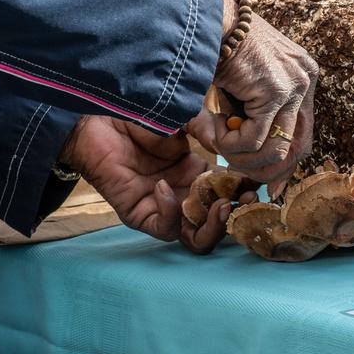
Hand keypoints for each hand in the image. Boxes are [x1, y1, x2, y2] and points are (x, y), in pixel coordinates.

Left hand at [59, 115, 256, 251]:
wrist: (97, 117)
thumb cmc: (138, 114)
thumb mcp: (182, 117)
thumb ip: (206, 127)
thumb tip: (225, 147)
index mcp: (197, 173)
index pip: (230, 192)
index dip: (245, 190)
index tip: (256, 180)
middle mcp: (184, 194)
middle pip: (218, 223)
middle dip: (236, 215)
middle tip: (245, 199)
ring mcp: (162, 207)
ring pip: (197, 238)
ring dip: (214, 226)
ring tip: (220, 205)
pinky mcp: (139, 214)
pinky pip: (164, 229)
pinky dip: (170, 212)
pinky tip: (163, 186)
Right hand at [187, 0, 318, 194]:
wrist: (204, 17)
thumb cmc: (216, 49)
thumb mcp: (242, 90)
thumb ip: (251, 121)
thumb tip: (252, 165)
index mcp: (302, 77)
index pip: (304, 135)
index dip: (285, 165)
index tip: (268, 183)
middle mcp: (305, 80)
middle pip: (298, 149)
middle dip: (266, 170)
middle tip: (239, 173)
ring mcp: (294, 85)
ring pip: (276, 150)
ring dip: (241, 156)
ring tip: (216, 141)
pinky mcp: (275, 90)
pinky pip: (254, 138)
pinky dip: (229, 144)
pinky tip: (211, 128)